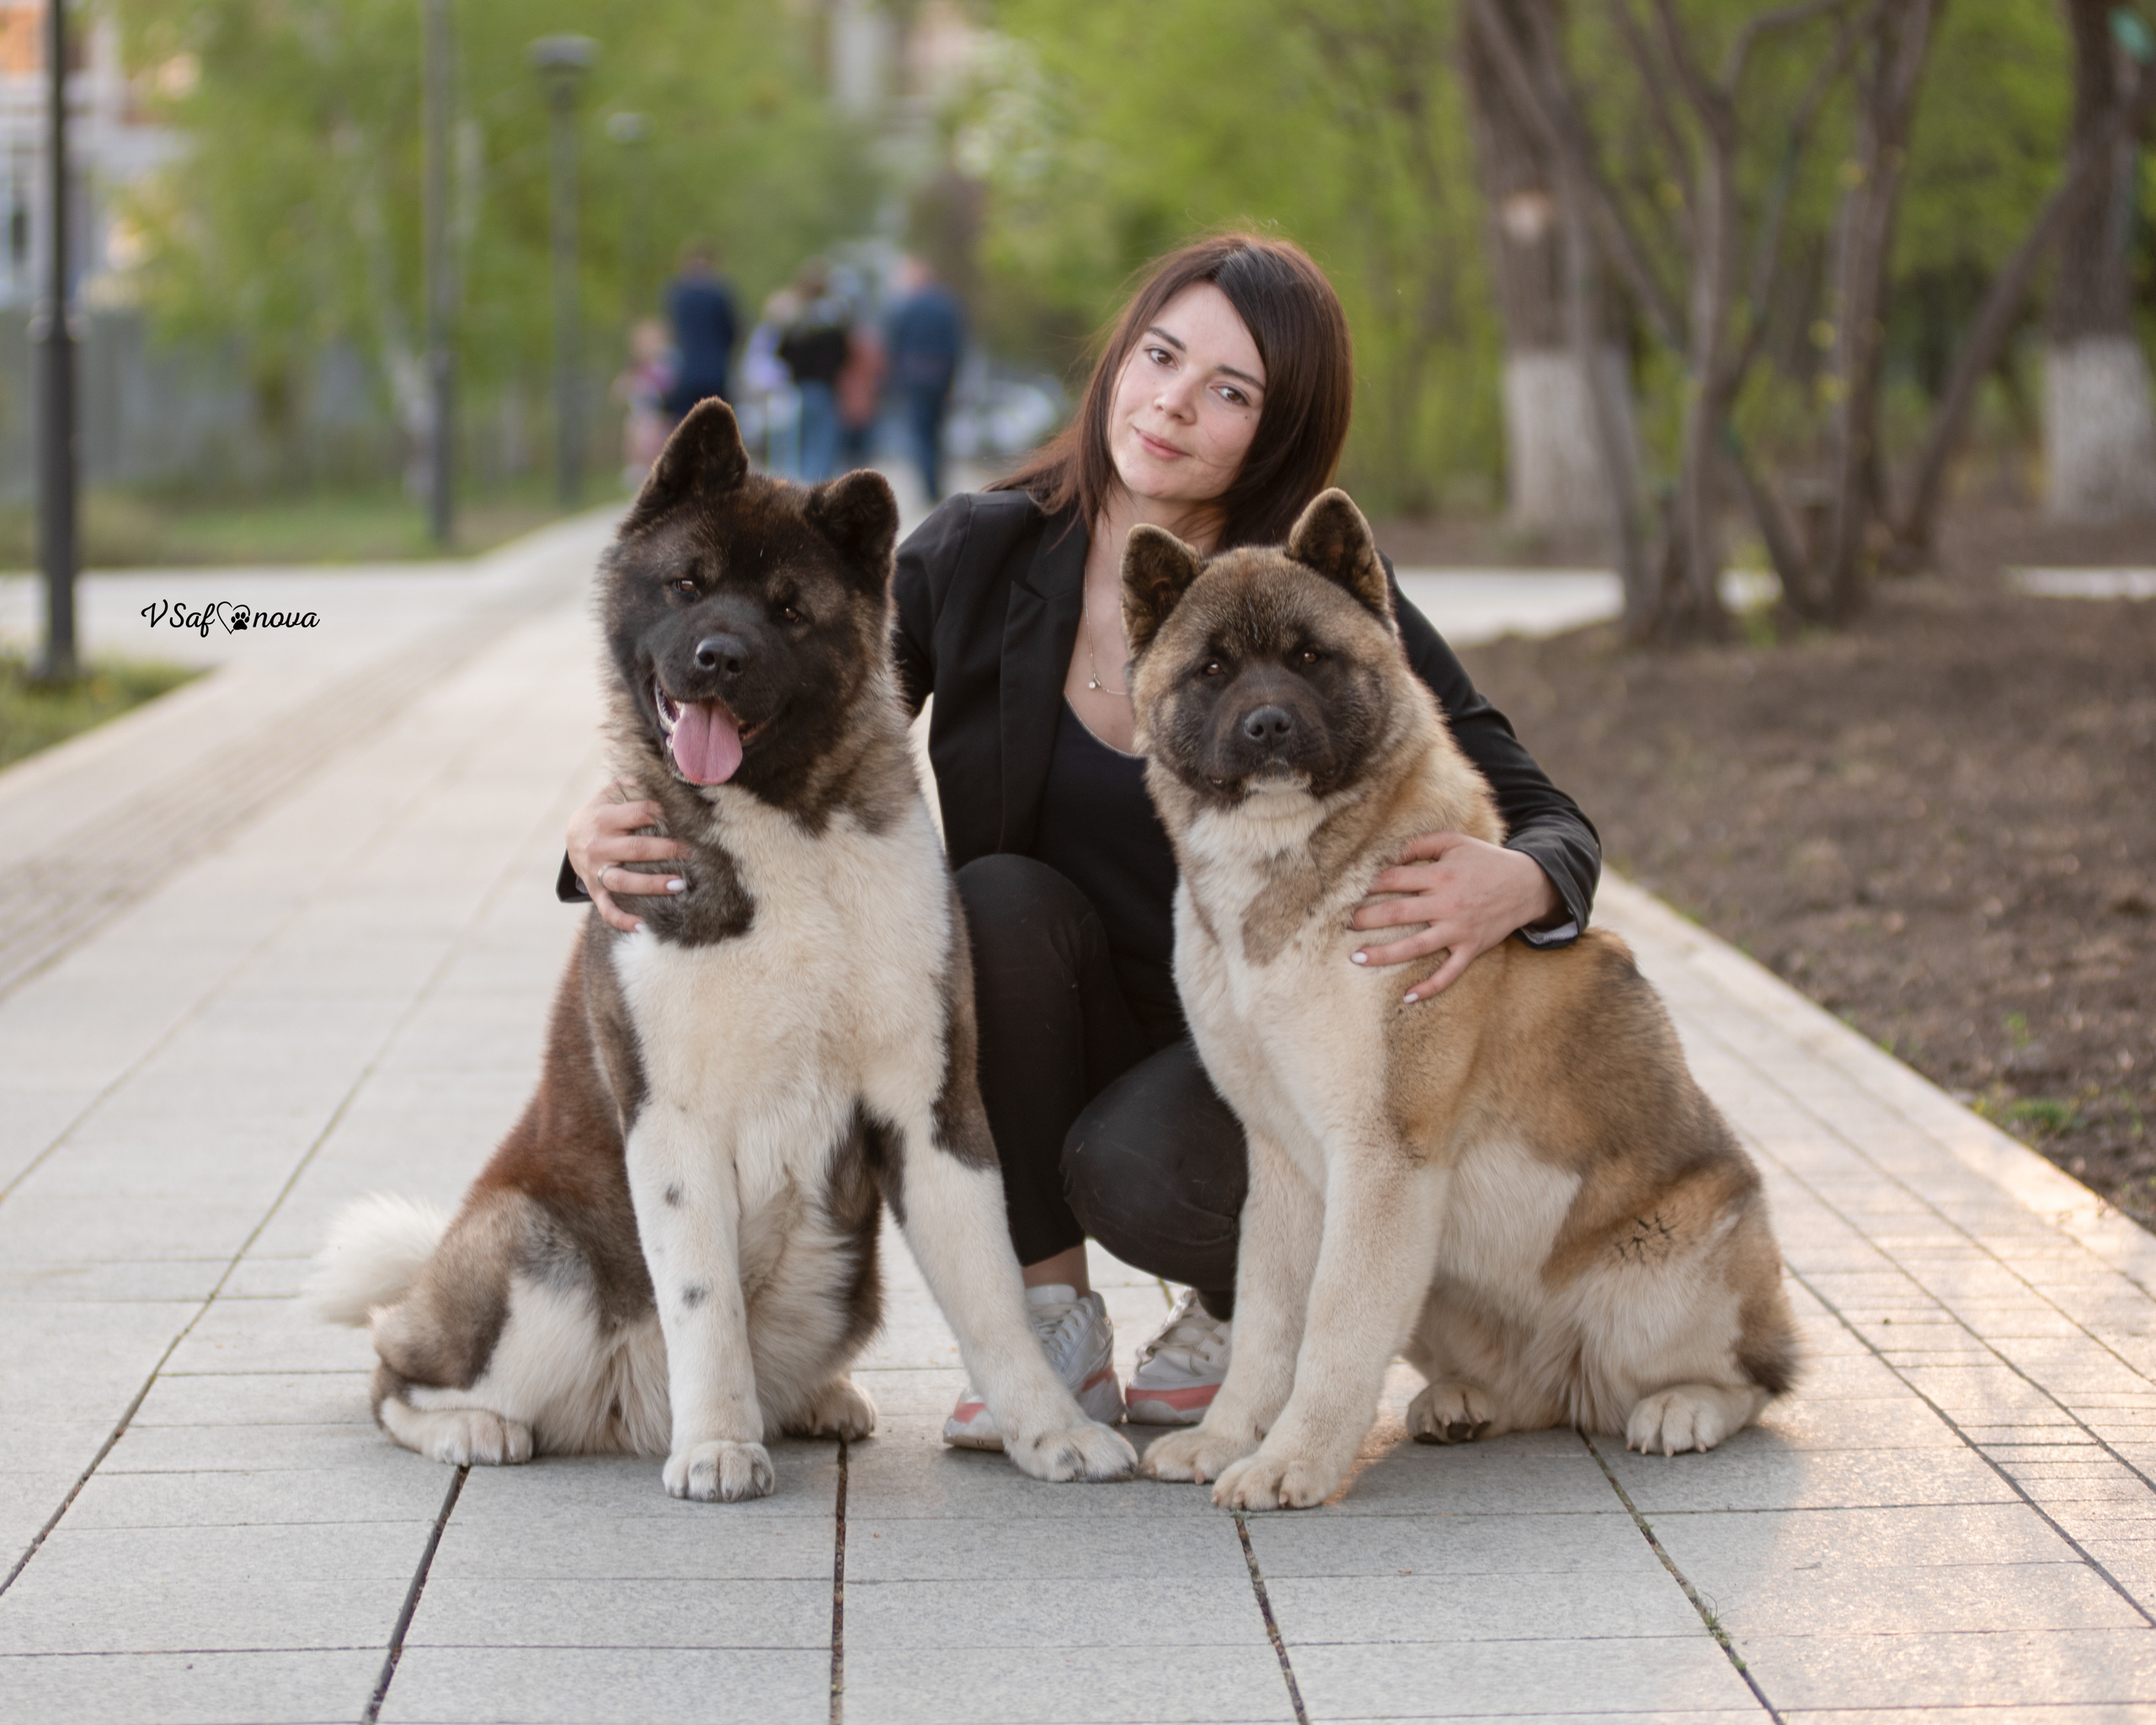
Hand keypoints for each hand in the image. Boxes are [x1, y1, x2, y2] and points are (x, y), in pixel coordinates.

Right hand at [569, 783, 689, 933]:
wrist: (570, 835)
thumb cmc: (601, 813)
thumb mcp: (608, 795)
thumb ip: (630, 786)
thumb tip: (660, 776)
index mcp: (604, 818)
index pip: (639, 813)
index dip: (664, 813)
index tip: (689, 818)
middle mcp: (599, 845)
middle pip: (636, 849)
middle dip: (667, 850)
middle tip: (694, 853)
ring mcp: (596, 870)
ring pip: (623, 881)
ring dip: (651, 885)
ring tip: (679, 885)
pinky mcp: (595, 889)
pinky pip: (607, 909)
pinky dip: (622, 920)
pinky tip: (643, 926)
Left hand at [1349, 832, 1559, 1002]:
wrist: (1528, 884)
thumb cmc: (1486, 861)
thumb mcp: (1455, 842)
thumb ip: (1421, 844)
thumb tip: (1390, 852)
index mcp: (1440, 876)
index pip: (1394, 880)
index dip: (1368, 885)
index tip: (1346, 891)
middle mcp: (1446, 904)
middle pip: (1398, 913)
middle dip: (1366, 919)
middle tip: (1341, 925)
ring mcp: (1458, 930)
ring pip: (1416, 946)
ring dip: (1384, 954)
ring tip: (1357, 959)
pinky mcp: (1471, 948)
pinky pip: (1449, 972)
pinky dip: (1430, 986)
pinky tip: (1408, 996)